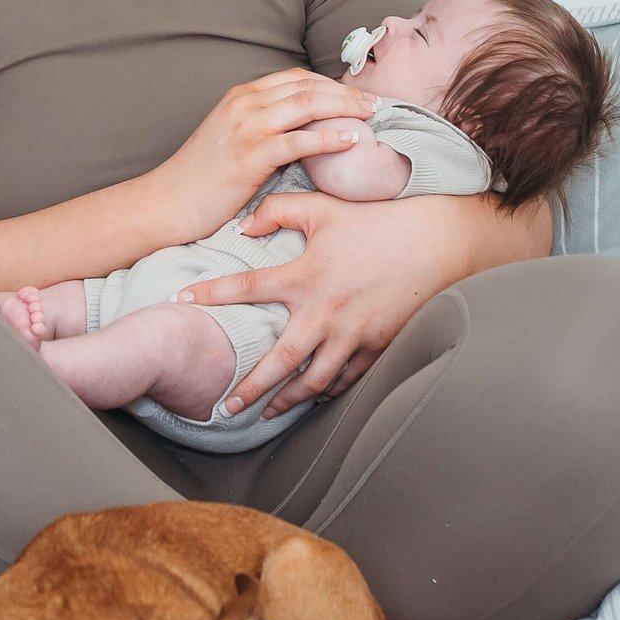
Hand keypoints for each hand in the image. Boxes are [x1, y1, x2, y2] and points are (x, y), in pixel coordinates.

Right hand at [145, 70, 378, 240]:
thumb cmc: (201, 178)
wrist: (167, 202)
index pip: (296, 78)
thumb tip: (300, 130)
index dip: (331, 83)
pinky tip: (350, 139)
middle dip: (345, 92)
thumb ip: (261, 126)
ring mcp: (246, 127)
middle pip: (307, 87)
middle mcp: (244, 104)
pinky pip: (298, 141)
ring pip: (306, 105)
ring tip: (370, 115)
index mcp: (241, 96)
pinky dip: (328, 137)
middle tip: (375, 102)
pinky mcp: (250, 155)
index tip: (356, 93)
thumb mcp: (230, 138)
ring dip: (344, 107)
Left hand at [176, 190, 490, 415]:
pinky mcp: (378, 346)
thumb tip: (243, 226)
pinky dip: (328, 391)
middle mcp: (325, 313)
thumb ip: (279, 210)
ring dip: (288, 400)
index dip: (211, 294)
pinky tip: (314, 396)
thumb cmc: (378, 220)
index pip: (247, 288)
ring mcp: (353, 335)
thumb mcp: (324, 207)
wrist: (438, 242)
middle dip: (250, 388)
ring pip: (314, 381)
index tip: (181, 301)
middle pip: (279, 361)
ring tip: (267, 412)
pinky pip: (348, 379)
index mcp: (306, 277)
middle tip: (225, 407)